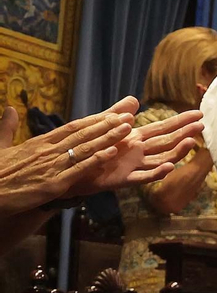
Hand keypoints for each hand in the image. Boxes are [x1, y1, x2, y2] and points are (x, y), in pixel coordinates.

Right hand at [0, 103, 131, 215]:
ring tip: (127, 128)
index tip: (111, 114)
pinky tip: (112, 153)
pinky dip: (97, 160)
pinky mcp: (54, 184)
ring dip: (108, 138)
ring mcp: (52, 167)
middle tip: (128, 115)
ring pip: (85, 148)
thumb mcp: (1, 146)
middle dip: (107, 124)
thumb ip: (7, 127)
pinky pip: (79, 169)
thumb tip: (11, 108)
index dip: (93, 120)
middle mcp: (47, 151)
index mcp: (38, 143)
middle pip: (82, 134)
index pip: (71, 127)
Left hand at [66, 105, 204, 197]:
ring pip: (161, 159)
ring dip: (176, 152)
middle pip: (167, 142)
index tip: (198, 114)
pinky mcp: (123, 179)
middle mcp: (139, 152)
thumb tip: (135, 98)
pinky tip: (169, 168)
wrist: (69, 169)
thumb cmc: (87, 149)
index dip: (180, 121)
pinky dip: (156, 173)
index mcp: (135, 138)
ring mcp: (133, 166)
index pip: (163, 128)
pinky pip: (143, 177)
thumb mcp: (102, 127)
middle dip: (184, 134)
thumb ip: (117, 114)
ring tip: (190, 142)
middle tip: (202, 126)